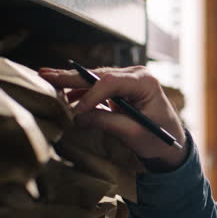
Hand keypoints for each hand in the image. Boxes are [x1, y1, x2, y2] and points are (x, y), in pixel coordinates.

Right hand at [39, 65, 187, 169]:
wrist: (171, 142)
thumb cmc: (159, 137)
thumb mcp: (134, 133)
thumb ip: (107, 122)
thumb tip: (77, 117)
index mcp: (146, 82)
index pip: (112, 82)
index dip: (91, 94)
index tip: (76, 110)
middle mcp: (136, 75)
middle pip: (99, 75)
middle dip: (71, 77)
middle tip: (44, 75)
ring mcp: (127, 80)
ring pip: (94, 79)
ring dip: (71, 83)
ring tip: (45, 81)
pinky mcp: (119, 89)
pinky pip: (96, 87)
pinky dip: (79, 91)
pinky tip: (61, 93)